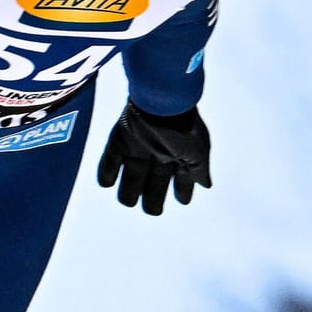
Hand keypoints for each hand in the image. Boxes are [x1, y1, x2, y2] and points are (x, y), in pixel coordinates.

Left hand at [96, 101, 211, 215]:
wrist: (161, 102)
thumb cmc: (183, 126)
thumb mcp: (198, 153)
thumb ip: (199, 171)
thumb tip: (206, 185)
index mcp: (180, 155)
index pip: (182, 179)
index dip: (182, 191)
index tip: (182, 200)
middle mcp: (159, 153)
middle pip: (154, 183)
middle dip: (153, 199)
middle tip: (152, 209)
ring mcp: (139, 147)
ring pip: (131, 176)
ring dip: (128, 191)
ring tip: (127, 200)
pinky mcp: (120, 141)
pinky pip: (110, 160)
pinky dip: (105, 173)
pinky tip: (106, 184)